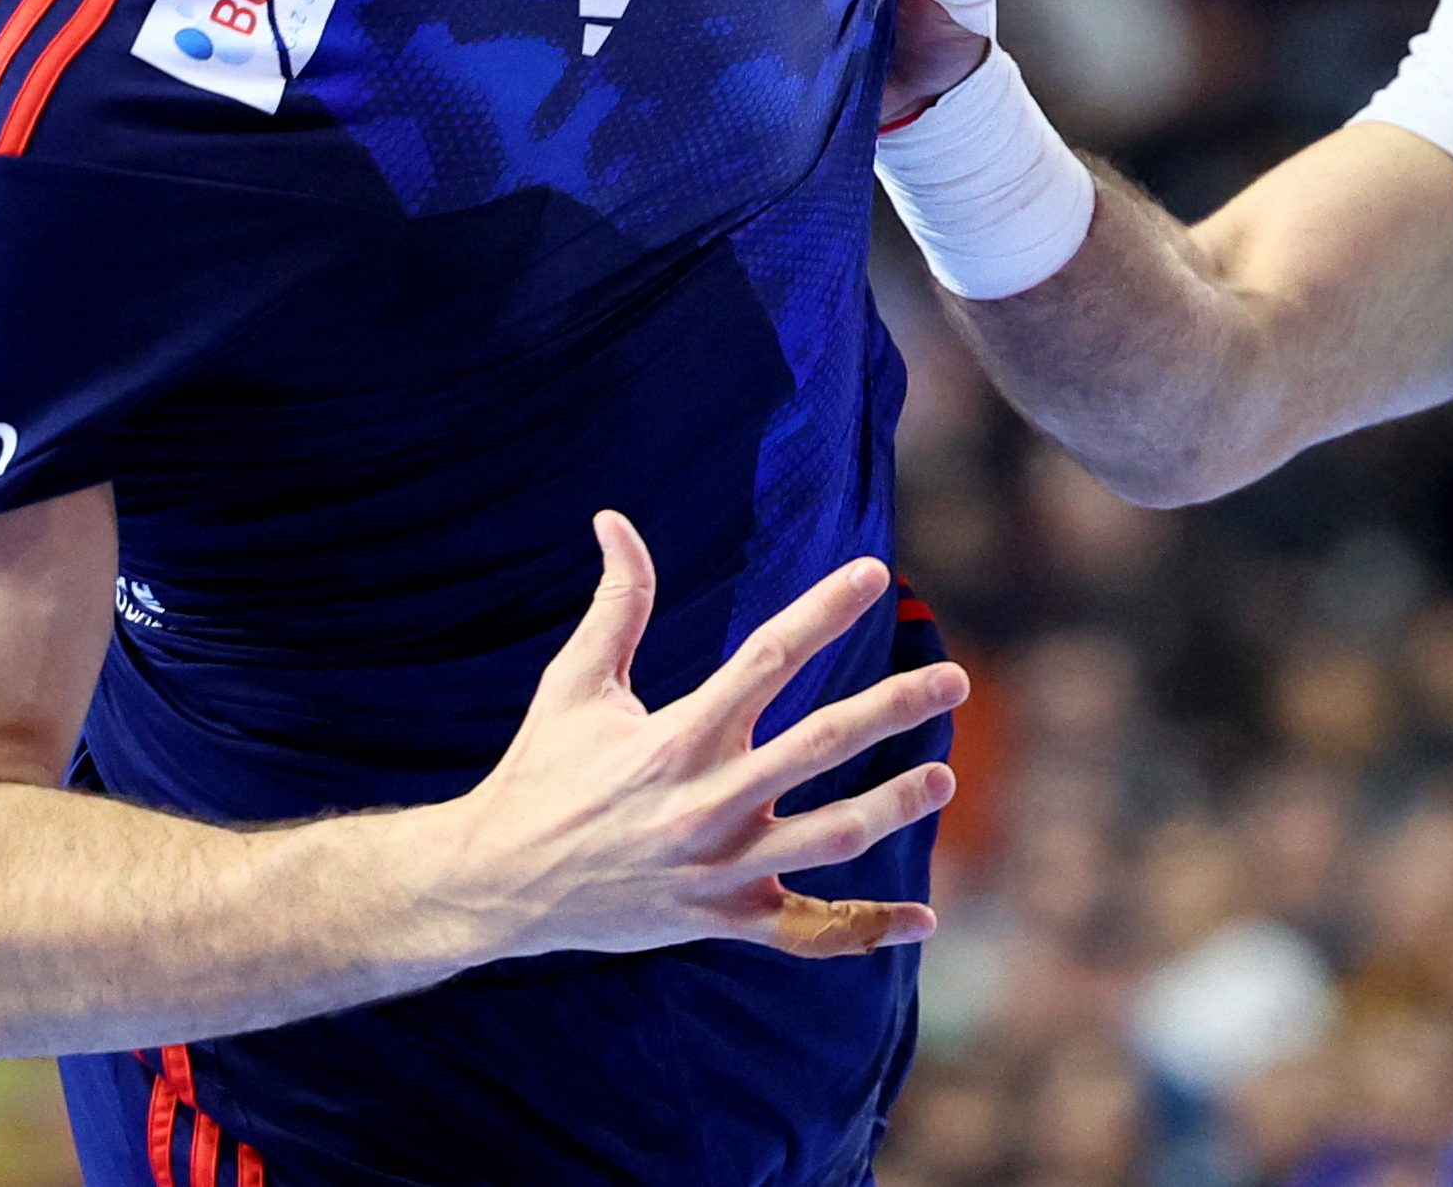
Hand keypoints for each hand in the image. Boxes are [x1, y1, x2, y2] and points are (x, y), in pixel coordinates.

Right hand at [430, 515, 962, 965]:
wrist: (497, 883)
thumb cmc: (542, 771)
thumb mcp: (574, 683)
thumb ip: (615, 602)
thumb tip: (613, 518)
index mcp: (676, 736)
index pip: (766, 659)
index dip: (823, 610)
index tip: (875, 573)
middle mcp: (704, 801)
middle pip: (819, 746)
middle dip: (892, 708)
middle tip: (955, 677)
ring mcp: (717, 867)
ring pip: (828, 840)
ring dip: (892, 808)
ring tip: (943, 777)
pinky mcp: (720, 918)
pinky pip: (804, 933)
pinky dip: (863, 931)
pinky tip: (921, 920)